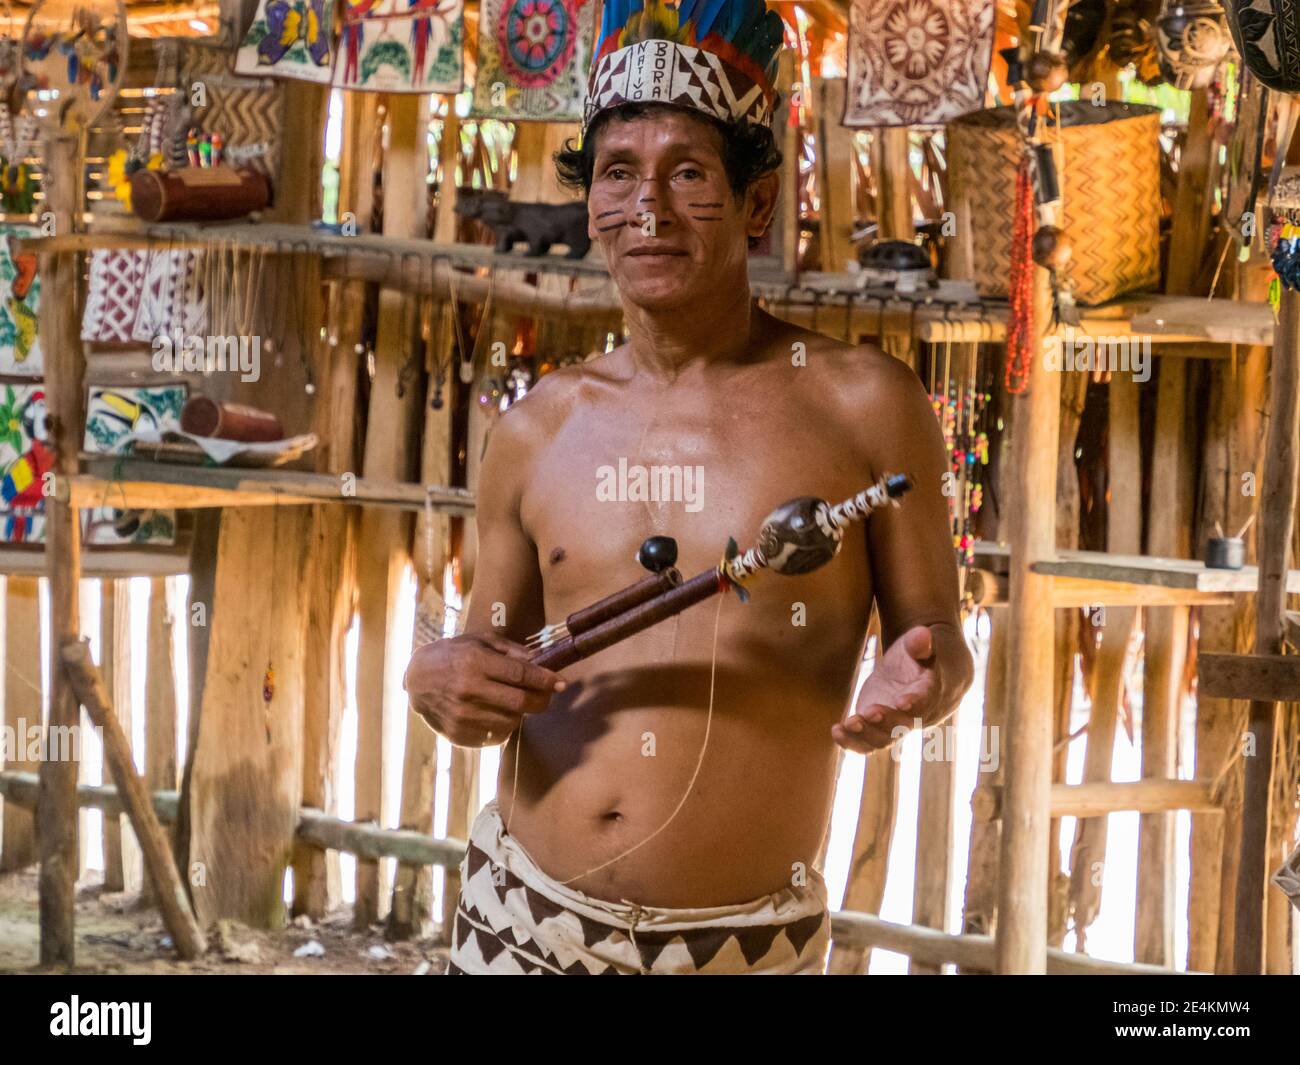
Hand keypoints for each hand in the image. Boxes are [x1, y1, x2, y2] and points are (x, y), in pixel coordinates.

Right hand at [403, 632, 564, 746]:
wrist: (417, 680)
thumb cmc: (452, 655)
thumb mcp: (479, 641)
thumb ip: (511, 650)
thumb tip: (540, 661)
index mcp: (475, 662)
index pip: (520, 674)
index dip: (545, 680)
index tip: (561, 683)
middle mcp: (468, 690)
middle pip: (521, 702)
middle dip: (542, 700)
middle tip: (547, 696)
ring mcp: (463, 716)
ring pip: (511, 721)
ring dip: (520, 712)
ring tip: (512, 701)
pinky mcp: (459, 735)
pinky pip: (496, 736)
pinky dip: (504, 726)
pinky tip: (495, 713)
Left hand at [833, 625, 942, 752]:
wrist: (924, 680)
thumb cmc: (920, 659)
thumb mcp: (919, 646)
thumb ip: (919, 642)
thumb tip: (922, 634)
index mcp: (929, 693)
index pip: (925, 701)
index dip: (915, 702)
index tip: (901, 702)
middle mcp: (914, 715)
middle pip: (903, 725)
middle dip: (886, 721)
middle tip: (868, 712)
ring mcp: (895, 725)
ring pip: (884, 739)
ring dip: (865, 734)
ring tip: (847, 723)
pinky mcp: (877, 729)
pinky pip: (867, 744)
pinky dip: (851, 743)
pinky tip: (836, 731)